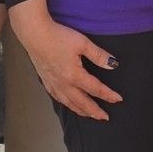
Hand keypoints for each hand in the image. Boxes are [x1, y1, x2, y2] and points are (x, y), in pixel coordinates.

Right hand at [9, 2, 120, 119]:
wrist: (34, 34)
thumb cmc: (57, 36)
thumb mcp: (82, 43)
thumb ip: (99, 55)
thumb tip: (113, 64)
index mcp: (74, 75)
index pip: (96, 89)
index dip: (108, 95)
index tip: (118, 99)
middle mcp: (63, 84)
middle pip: (82, 102)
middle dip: (95, 111)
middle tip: (105, 118)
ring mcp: (53, 83)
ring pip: (69, 103)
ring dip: (81, 111)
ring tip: (89, 115)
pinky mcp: (45, 80)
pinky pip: (57, 98)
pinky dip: (66, 104)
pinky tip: (68, 103)